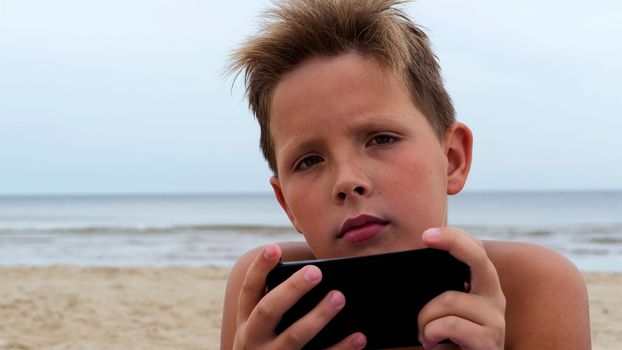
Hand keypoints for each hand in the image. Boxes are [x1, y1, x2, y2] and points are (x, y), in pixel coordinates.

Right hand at [232, 244, 366, 349]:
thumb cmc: (272, 346)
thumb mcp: (264, 328)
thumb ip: (281, 303)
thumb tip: (315, 273)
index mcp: (247, 321)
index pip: (250, 290)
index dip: (260, 268)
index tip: (274, 247)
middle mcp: (252, 340)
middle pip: (268, 310)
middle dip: (292, 290)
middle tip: (316, 271)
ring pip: (294, 337)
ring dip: (318, 316)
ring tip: (339, 297)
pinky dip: (341, 348)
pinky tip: (359, 337)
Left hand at [418, 227, 505, 349]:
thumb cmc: (450, 340)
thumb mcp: (444, 310)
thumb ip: (439, 289)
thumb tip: (412, 266)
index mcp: (483, 287)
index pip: (476, 249)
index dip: (455, 236)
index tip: (427, 234)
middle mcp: (495, 298)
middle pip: (479, 258)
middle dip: (453, 241)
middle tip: (426, 236)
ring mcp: (495, 319)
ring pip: (449, 299)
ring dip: (424, 317)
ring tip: (423, 332)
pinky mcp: (489, 341)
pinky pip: (450, 324)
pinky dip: (431, 333)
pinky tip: (430, 342)